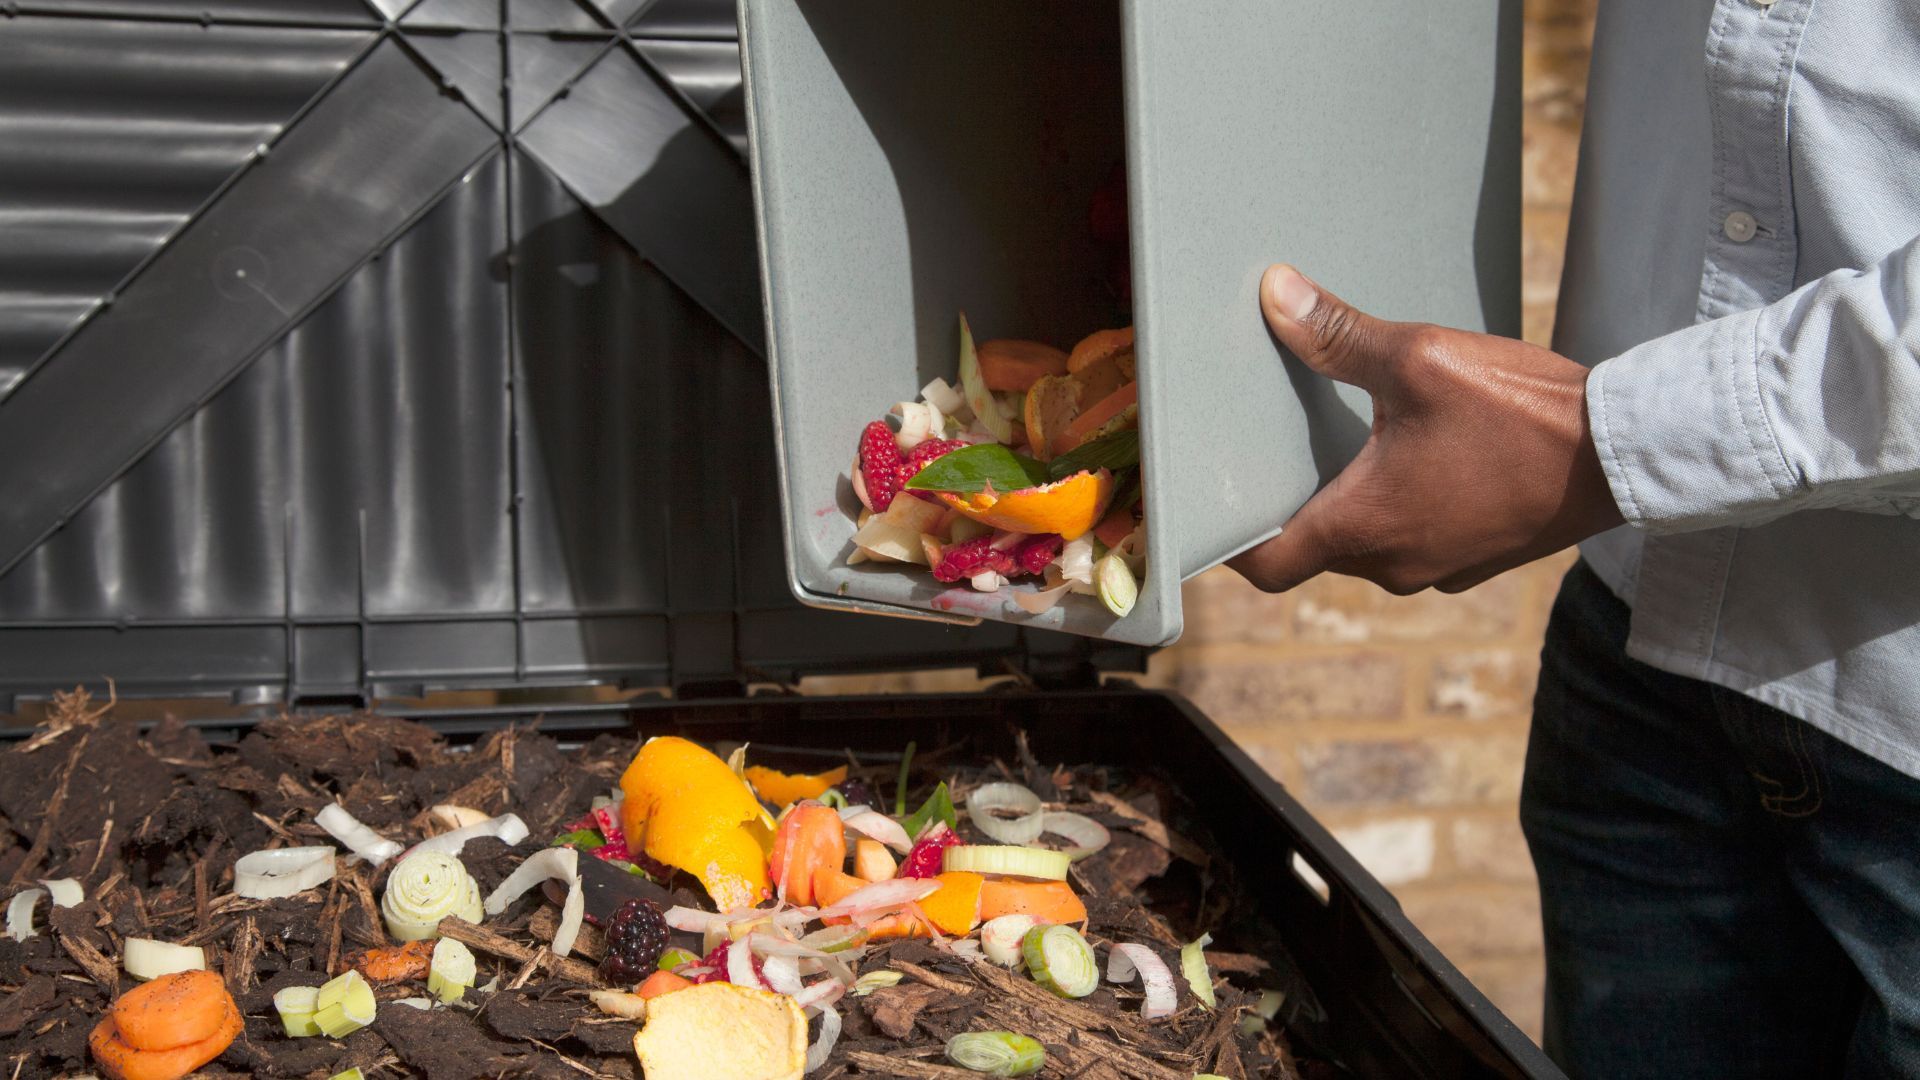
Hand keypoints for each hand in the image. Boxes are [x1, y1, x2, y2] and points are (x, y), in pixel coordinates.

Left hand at [1228, 265, 1624, 594]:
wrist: (1628, 451)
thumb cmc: (1524, 411)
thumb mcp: (1421, 360)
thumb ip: (1339, 335)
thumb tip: (1276, 295)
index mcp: (1364, 526)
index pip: (1267, 564)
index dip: (1229, 541)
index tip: (1209, 506)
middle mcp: (1393, 564)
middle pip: (1310, 549)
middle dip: (1288, 503)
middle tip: (1265, 450)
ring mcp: (1438, 568)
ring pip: (1362, 545)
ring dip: (1345, 502)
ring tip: (1333, 443)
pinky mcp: (1473, 557)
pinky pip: (1409, 540)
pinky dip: (1393, 507)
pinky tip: (1402, 455)